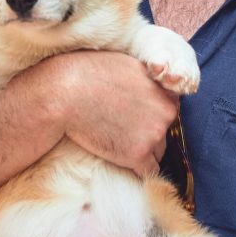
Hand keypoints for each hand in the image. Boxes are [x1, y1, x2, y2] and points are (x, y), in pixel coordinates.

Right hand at [53, 51, 178, 176]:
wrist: (66, 92)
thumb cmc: (91, 72)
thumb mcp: (131, 65)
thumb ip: (149, 77)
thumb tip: (156, 78)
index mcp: (165, 91)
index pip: (169, 110)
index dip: (153, 115)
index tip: (139, 118)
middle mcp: (166, 113)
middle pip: (164, 131)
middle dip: (148, 133)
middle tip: (125, 131)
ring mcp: (154, 135)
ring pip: (157, 152)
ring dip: (143, 151)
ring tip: (119, 145)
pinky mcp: (137, 155)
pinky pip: (149, 171)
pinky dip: (139, 170)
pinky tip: (128, 167)